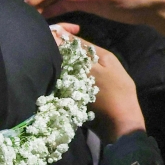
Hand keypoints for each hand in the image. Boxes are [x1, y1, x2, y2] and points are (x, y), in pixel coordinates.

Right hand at [51, 25, 144, 143]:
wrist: (121, 128)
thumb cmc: (108, 98)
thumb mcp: (91, 73)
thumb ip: (75, 55)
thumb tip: (58, 36)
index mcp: (103, 55)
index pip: (77, 41)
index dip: (61, 38)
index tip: (44, 43)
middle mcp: (101, 65)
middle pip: (76, 56)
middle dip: (61, 58)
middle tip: (45, 63)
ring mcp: (99, 80)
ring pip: (75, 71)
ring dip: (64, 73)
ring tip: (49, 75)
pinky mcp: (94, 95)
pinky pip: (77, 85)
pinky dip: (69, 86)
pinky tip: (58, 89)